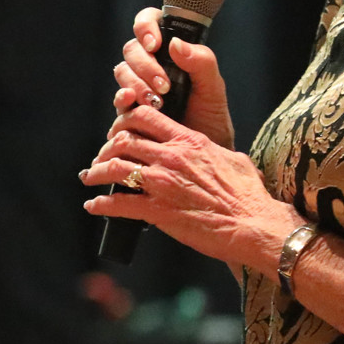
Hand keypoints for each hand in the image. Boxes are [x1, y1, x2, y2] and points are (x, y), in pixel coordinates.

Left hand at [80, 105, 294, 268]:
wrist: (253, 226)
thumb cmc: (249, 196)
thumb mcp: (233, 160)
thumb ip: (213, 151)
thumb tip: (211, 151)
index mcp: (188, 141)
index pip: (145, 117)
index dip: (125, 120)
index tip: (119, 129)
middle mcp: (171, 157)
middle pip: (123, 140)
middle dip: (106, 147)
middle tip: (101, 157)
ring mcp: (162, 183)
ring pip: (115, 168)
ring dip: (97, 172)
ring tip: (90, 177)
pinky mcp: (158, 211)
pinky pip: (118, 204)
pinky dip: (101, 205)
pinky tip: (93, 206)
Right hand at [112, 8, 235, 147]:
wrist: (203, 158)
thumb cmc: (211, 119)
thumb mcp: (213, 89)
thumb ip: (201, 63)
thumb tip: (175, 44)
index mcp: (171, 53)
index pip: (150, 24)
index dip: (145, 27)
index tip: (155, 44)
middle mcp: (151, 67)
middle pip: (132, 50)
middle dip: (145, 65)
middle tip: (163, 85)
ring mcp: (138, 88)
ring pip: (122, 72)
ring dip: (135, 82)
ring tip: (156, 100)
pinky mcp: (129, 111)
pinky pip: (118, 98)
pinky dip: (122, 97)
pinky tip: (132, 102)